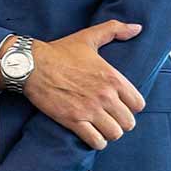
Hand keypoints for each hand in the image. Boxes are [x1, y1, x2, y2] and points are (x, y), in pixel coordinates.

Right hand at [23, 21, 146, 149]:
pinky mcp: (73, 120)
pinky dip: (96, 142)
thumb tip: (138, 28)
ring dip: (109, 133)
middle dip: (120, 122)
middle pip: (128, 122)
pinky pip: (96, 140)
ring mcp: (90, 110)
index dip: (131, 107)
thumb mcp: (89, 37)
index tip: (121, 106)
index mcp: (113, 78)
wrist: (31, 65)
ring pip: (114, 133)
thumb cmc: (59, 51)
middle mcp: (105, 96)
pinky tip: (92, 137)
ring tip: (102, 128)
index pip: (138, 104)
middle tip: (110, 119)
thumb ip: (115, 29)